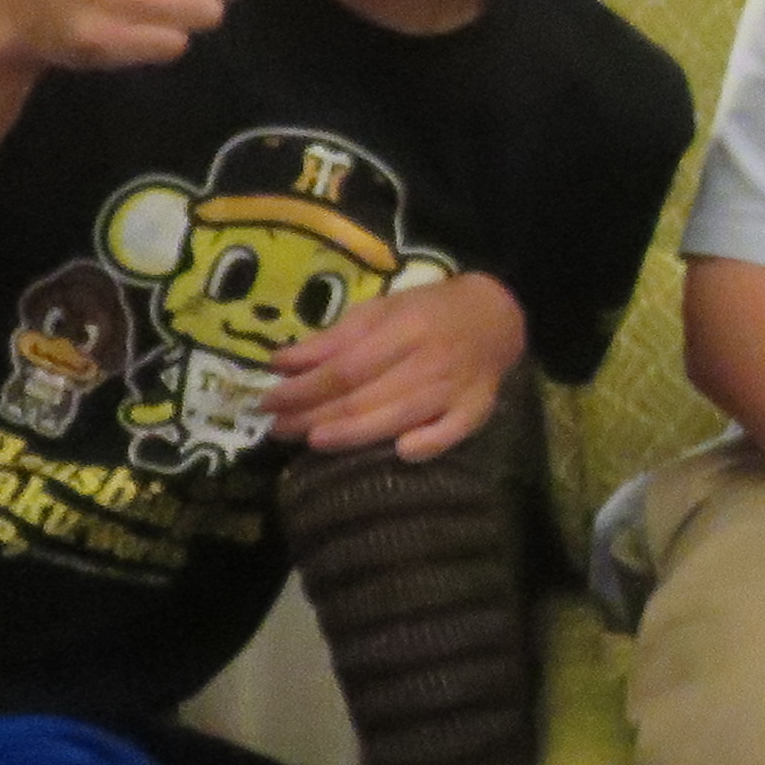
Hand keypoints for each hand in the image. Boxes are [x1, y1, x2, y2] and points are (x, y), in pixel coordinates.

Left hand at [267, 271, 524, 461]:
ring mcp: (454, 389)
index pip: (344, 368)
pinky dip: (427, 444)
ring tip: (310, 441)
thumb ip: (332, 339)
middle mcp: (428, 361)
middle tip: (277, 428)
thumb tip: (280, 363)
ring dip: (350, 436)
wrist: (495, 317)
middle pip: (364, 398)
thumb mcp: (379, 312)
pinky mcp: (475, 410)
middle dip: (314, 416)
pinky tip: (399, 453)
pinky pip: (451, 433)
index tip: (269, 401)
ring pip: (395, 419)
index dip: (303, 389)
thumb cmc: (427, 312)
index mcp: (404, 330)